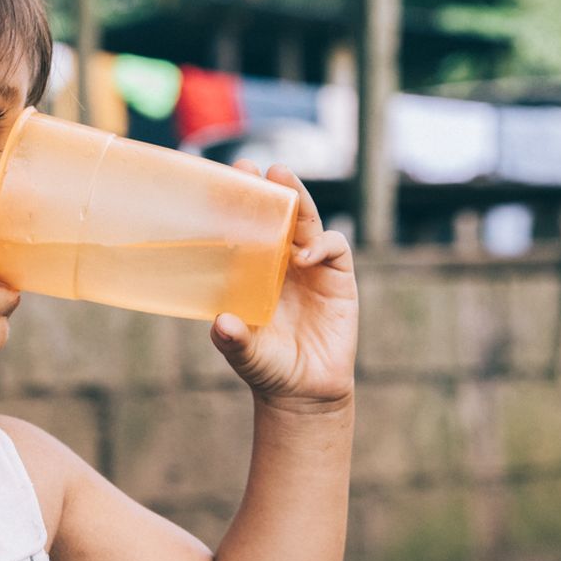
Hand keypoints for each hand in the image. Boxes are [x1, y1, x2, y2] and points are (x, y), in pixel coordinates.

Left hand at [209, 162, 357, 409]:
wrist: (304, 393)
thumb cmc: (267, 366)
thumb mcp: (243, 352)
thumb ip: (232, 339)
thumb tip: (221, 323)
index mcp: (255, 269)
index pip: (249, 226)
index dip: (241, 202)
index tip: (226, 178)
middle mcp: (283, 262)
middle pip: (281, 215)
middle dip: (272, 190)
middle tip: (256, 167)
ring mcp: (312, 268)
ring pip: (308, 223)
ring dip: (298, 199)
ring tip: (283, 180)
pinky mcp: (339, 281)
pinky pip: (334, 250)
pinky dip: (322, 245)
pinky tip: (304, 256)